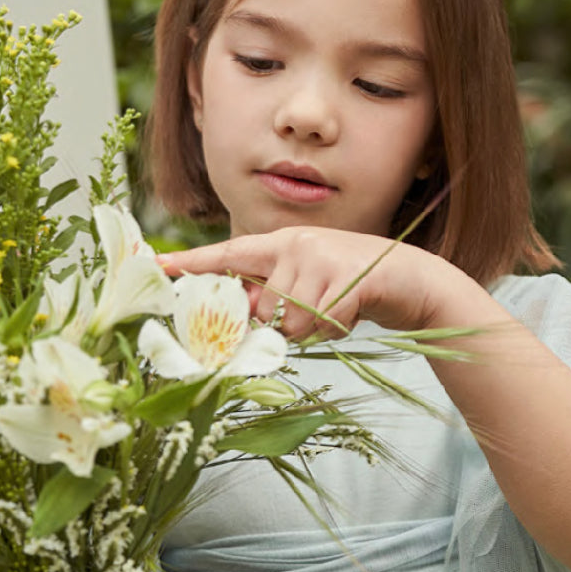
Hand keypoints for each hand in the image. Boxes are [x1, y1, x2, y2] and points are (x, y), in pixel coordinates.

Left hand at [161, 227, 452, 339]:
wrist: (413, 280)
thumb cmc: (354, 288)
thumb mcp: (309, 286)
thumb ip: (273, 295)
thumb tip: (240, 316)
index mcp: (282, 242)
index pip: (229, 254)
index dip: (193, 263)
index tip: (157, 266)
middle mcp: (297, 243)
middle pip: (263, 307)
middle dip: (284, 323)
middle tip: (317, 311)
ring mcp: (322, 256)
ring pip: (291, 321)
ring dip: (314, 329)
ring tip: (337, 309)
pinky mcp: (347, 276)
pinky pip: (321, 323)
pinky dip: (336, 328)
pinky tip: (353, 311)